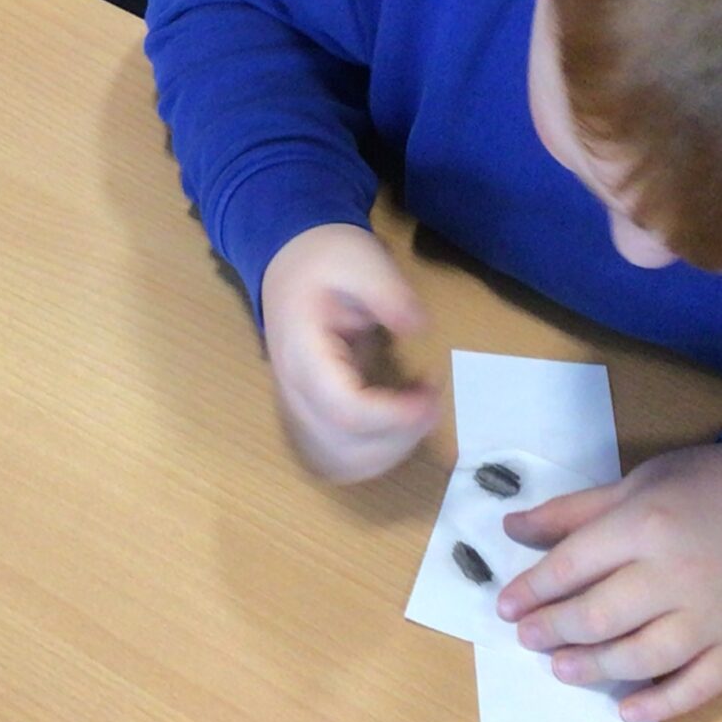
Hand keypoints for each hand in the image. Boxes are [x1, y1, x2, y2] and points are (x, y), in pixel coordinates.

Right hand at [257, 224, 439, 483]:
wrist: (290, 260)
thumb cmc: (326, 259)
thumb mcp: (361, 259)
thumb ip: (389, 293)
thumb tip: (418, 329)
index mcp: (303, 354)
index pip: (345, 410)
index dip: (394, 415)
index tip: (431, 390)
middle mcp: (294, 392)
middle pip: (344, 447)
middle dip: (400, 436)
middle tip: (431, 398)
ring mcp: (298, 409)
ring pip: (341, 463)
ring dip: (389, 452)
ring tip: (416, 411)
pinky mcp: (312, 416)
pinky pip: (339, 458)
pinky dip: (375, 456)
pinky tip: (399, 424)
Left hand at [494, 443, 721, 721]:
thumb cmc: (703, 489)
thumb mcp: (636, 483)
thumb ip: (573, 512)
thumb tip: (511, 529)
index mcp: (646, 525)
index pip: (573, 565)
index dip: (533, 589)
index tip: (506, 606)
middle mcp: (676, 574)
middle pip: (600, 615)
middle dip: (554, 630)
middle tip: (528, 638)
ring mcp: (712, 616)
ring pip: (642, 656)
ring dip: (595, 668)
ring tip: (562, 669)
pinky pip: (698, 687)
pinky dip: (661, 705)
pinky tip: (627, 710)